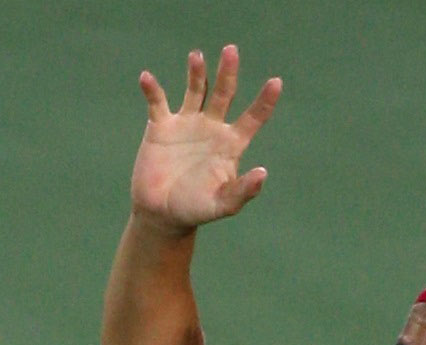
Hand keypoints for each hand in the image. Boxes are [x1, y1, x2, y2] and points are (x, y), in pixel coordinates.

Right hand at [129, 45, 281, 232]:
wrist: (163, 213)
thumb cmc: (197, 209)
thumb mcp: (224, 205)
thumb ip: (243, 191)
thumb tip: (263, 172)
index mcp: (231, 145)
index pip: (253, 118)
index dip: (265, 100)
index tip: (276, 82)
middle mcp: (212, 128)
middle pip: (224, 93)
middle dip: (228, 72)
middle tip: (231, 50)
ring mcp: (186, 124)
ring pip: (195, 90)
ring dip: (196, 72)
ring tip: (197, 55)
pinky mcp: (161, 126)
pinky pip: (157, 102)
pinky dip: (153, 90)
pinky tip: (148, 79)